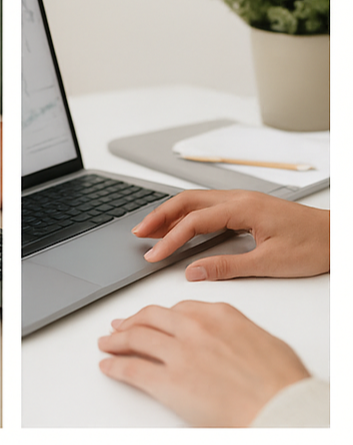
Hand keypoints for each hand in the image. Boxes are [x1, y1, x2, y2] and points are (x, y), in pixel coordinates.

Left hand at [98, 300, 309, 426]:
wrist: (283, 409)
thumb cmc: (282, 384)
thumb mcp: (263, 342)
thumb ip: (236, 334)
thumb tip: (228, 340)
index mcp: (220, 315)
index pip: (179, 308)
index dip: (160, 315)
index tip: (152, 318)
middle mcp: (195, 328)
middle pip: (151, 318)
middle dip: (131, 321)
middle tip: (120, 326)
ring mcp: (179, 353)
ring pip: (135, 338)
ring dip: (115, 341)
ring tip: (107, 344)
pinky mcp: (167, 381)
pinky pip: (131, 369)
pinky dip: (115, 367)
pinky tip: (108, 366)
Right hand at [133, 190, 328, 280]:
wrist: (340, 237)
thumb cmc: (314, 246)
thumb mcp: (269, 264)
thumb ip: (227, 266)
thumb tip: (193, 271)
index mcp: (243, 208)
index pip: (194, 221)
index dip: (169, 239)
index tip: (153, 256)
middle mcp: (239, 199)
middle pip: (187, 201)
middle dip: (159, 216)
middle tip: (138, 233)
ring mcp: (243, 201)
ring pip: (196, 201)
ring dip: (171, 213)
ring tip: (150, 230)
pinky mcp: (247, 207)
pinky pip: (208, 206)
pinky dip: (187, 215)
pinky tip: (180, 227)